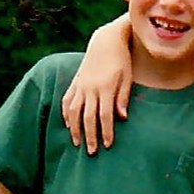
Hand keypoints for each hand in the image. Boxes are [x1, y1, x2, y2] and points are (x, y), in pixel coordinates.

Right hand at [60, 18, 132, 153]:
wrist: (106, 41)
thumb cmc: (121, 60)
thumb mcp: (127, 77)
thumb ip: (123, 98)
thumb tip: (122, 118)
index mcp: (105, 87)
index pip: (105, 115)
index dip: (106, 132)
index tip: (108, 145)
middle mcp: (90, 88)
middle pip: (88, 117)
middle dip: (90, 136)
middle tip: (91, 153)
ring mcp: (81, 85)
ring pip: (73, 111)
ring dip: (75, 129)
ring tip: (77, 143)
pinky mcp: (75, 82)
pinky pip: (67, 100)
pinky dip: (66, 114)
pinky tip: (68, 125)